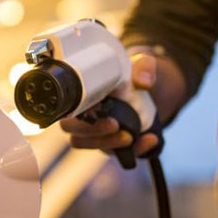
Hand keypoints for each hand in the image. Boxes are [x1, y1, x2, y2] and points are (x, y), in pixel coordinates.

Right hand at [59, 53, 186, 155]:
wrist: (146, 89)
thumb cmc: (132, 73)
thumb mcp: (140, 63)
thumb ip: (144, 66)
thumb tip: (144, 81)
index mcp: (81, 96)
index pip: (67, 110)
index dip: (76, 114)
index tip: (95, 109)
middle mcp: (84, 116)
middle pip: (74, 133)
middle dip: (92, 132)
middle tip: (115, 125)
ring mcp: (97, 132)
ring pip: (91, 145)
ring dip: (109, 143)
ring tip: (131, 137)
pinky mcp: (113, 143)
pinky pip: (119, 153)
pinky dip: (136, 149)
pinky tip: (150, 139)